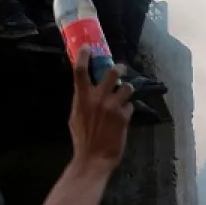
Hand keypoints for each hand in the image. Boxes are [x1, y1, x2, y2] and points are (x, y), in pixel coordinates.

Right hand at [68, 47, 133, 170]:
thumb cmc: (82, 139)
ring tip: (125, 97)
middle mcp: (98, 98)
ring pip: (127, 88)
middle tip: (122, 69)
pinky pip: (130, 106)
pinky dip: (127, 110)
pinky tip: (123, 118)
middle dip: (120, 68)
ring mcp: (112, 106)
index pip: (80, 70)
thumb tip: (85, 92)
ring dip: (127, 91)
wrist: (94, 157)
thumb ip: (81, 101)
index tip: (87, 47)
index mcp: (82, 97)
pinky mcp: (124, 116)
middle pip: (112, 72)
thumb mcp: (75, 117)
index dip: (84, 55)